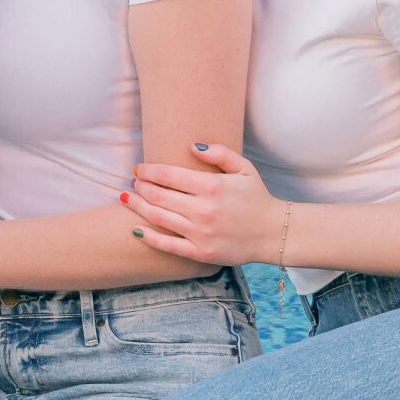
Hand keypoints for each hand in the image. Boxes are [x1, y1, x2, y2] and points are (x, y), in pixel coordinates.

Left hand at [126, 143, 288, 266]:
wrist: (273, 232)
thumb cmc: (256, 197)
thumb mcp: (244, 168)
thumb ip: (219, 153)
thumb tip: (192, 146)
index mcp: (211, 186)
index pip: (168, 175)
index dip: (148, 171)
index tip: (138, 169)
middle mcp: (203, 210)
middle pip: (158, 195)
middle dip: (140, 187)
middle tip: (133, 182)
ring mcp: (200, 233)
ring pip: (158, 218)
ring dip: (138, 206)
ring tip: (127, 198)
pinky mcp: (200, 252)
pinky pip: (168, 245)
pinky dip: (149, 237)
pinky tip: (135, 229)